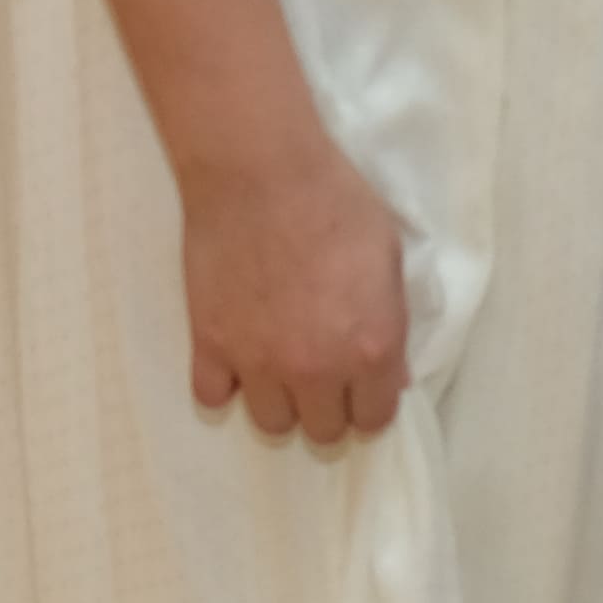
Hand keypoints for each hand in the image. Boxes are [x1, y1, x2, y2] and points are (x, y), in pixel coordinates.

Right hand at [179, 140, 411, 441]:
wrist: (261, 171)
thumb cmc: (336, 201)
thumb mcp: (389, 257)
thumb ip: (391, 321)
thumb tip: (392, 372)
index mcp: (370, 348)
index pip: (374, 419)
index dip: (370, 403)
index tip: (362, 386)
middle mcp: (316, 369)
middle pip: (323, 431)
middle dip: (328, 407)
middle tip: (321, 374)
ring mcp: (258, 362)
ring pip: (271, 425)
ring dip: (279, 401)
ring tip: (278, 368)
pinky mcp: (210, 345)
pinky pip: (212, 397)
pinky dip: (225, 384)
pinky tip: (236, 358)